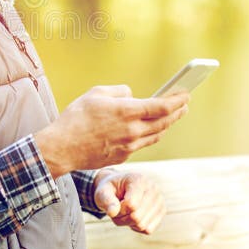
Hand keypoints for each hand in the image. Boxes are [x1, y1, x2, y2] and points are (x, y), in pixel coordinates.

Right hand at [34, 86, 188, 177]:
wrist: (63, 148)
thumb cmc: (75, 118)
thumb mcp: (96, 93)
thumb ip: (119, 91)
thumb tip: (131, 95)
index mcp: (128, 112)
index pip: (163, 106)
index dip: (178, 100)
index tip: (186, 94)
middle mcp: (133, 131)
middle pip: (165, 122)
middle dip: (177, 112)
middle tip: (184, 105)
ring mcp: (129, 146)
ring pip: (156, 135)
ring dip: (166, 125)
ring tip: (170, 117)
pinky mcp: (123, 157)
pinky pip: (141, 144)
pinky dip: (148, 135)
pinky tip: (147, 130)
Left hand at [94, 169, 164, 234]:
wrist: (119, 187)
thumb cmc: (110, 189)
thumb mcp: (102, 192)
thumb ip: (105, 200)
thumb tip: (113, 212)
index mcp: (139, 179)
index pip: (131, 205)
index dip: (118, 210)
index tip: (114, 203)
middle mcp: (153, 189)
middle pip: (137, 217)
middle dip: (121, 218)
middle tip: (117, 209)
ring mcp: (160, 200)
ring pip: (142, 225)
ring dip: (128, 223)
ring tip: (124, 211)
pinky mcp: (162, 211)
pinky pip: (148, 230)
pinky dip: (137, 227)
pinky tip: (133, 215)